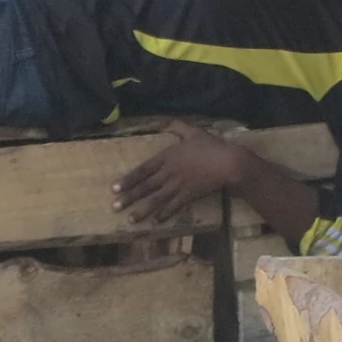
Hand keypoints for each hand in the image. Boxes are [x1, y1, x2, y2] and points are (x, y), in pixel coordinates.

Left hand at [115, 123, 242, 224]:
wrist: (228, 163)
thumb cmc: (211, 146)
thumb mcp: (194, 131)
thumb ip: (178, 126)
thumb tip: (164, 120)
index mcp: (168, 157)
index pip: (143, 169)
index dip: (128, 179)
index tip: (114, 188)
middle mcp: (169, 173)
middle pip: (145, 187)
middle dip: (129, 197)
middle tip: (114, 207)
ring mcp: (178, 186)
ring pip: (156, 199)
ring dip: (142, 210)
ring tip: (130, 219)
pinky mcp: (188, 195)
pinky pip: (173, 207)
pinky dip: (165, 214)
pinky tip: (157, 221)